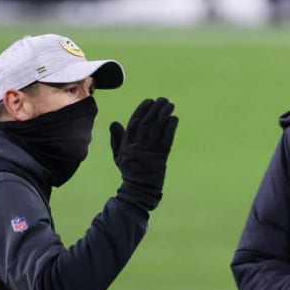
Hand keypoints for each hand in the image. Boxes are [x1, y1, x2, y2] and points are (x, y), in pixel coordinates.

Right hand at [109, 97, 177, 211]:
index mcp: (127, 145)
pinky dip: (170, 128)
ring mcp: (149, 152)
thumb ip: (117, 138)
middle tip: (163, 99)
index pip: (134, 123)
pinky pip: (166, 140)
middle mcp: (138, 147)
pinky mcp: (161, 158)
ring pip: (157, 129)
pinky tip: (174, 119)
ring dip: (164, 115)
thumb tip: (114, 122)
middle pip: (147, 124)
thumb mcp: (119, 155)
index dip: (142, 110)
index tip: (149, 101)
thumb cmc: (129, 170)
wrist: (139, 189)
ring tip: (170, 105)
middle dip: (155, 109)